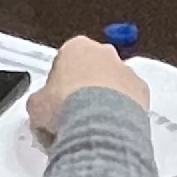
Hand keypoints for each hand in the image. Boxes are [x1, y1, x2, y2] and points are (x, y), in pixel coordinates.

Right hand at [27, 33, 148, 140]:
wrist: (99, 122)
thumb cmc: (67, 106)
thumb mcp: (36, 105)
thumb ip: (39, 102)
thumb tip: (40, 111)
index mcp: (75, 47)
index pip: (64, 62)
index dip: (57, 87)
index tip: (55, 104)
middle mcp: (104, 53)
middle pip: (91, 70)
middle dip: (83, 89)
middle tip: (73, 115)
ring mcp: (125, 70)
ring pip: (113, 84)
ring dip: (104, 102)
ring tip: (92, 126)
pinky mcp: (141, 90)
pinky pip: (130, 101)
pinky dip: (121, 114)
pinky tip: (109, 129)